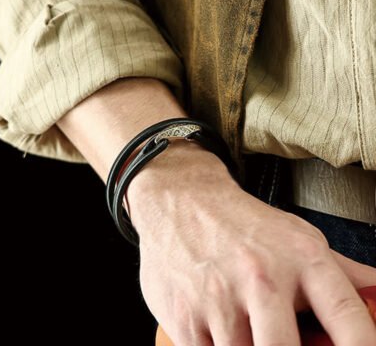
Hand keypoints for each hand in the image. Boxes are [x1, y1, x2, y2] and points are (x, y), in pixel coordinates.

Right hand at [127, 142, 375, 344]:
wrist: (182, 201)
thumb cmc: (243, 223)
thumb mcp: (298, 236)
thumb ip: (344, 273)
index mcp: (302, 258)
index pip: (350, 320)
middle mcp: (262, 278)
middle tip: (282, 341)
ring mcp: (220, 299)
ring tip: (248, 329)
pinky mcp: (185, 316)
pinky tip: (219, 331)